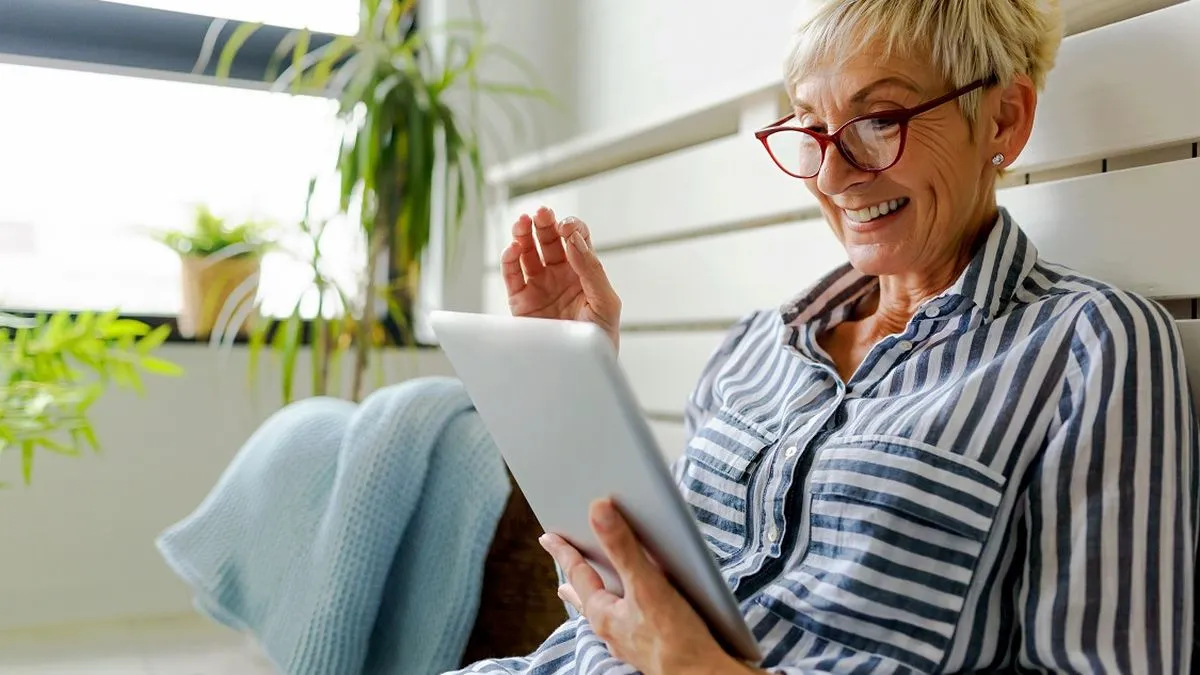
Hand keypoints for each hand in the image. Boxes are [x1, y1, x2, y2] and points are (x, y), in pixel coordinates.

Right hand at [501, 206, 621, 351]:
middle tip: (541, 213)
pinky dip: (509, 259)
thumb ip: (592, 270)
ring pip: (527, 252)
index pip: (576, 239)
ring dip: (523, 234)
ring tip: (522, 222)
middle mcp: (560, 275)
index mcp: (583, 272)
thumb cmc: (599, 340)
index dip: (571, 228)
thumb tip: (572, 239)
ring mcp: (538, 287)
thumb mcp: (606, 303)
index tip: (567, 229)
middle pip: (549, 239)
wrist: (579, 372)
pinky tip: (513, 248)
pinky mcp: (519, 301)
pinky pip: (511, 275)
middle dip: (545, 224)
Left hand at [539, 499, 754, 674]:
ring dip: (601, 595)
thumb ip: (622, 547)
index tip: (547, 537)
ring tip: (593, 588)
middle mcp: (612, 630)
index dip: (563, 551)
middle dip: (577, 580)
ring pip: (608, 612)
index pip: (578, 573)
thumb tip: (597, 510)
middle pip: (589, 596)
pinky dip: (627, 609)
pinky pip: (630, 622)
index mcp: (603, 615)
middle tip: (563, 571)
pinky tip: (636, 611)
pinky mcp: (652, 647)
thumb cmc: (676, 640)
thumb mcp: (647, 586)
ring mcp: (631, 641)